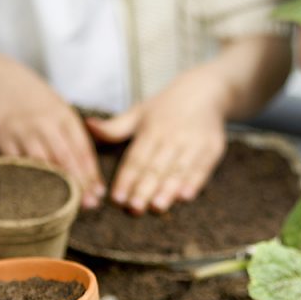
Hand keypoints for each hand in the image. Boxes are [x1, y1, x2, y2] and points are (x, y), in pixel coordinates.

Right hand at [0, 55, 104, 207]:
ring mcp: (23, 130)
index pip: (82, 149)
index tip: (98, 194)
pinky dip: (28, 180)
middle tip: (88, 204)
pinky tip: (36, 196)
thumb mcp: (62, 114)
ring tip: (65, 205)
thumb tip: (95, 182)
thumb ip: (77, 143)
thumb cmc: (38, 105)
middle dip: (78, 183)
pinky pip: (17, 164)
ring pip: (42, 162)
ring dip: (55, 185)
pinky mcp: (3, 138)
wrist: (2, 82)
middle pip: (65, 157)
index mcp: (65, 117)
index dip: (91, 173)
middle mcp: (45, 123)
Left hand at [85, 67, 227, 213]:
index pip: (136, 158)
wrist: (206, 90)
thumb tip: (87, 125)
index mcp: (151, 129)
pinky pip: (202, 169)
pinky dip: (194, 183)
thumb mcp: (139, 113)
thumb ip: (114, 127)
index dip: (126, 179)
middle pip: (155, 167)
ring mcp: (194, 142)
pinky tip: (184, 196)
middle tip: (134, 208)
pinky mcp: (213, 148)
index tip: (116, 198)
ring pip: (178, 170)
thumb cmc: (166, 107)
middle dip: (144, 189)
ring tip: (157, 207)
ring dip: (167, 190)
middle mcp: (172, 136)